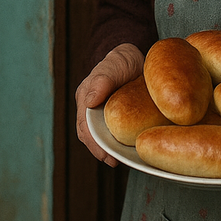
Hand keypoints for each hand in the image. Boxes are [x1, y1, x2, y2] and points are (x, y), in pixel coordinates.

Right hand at [75, 43, 144, 166]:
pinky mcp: (115, 116)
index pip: (85, 126)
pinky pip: (113, 133)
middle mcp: (91, 108)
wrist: (135, 57)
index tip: (105, 155)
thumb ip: (102, 80)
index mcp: (86, 98)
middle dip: (100, 151)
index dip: (93, 144)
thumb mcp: (114, 66)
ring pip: (101, 136)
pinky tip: (128, 150)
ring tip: (120, 160)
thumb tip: (90, 101)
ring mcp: (102, 113)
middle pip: (90, 135)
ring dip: (109, 149)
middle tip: (114, 162)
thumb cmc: (122, 60)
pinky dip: (118, 143)